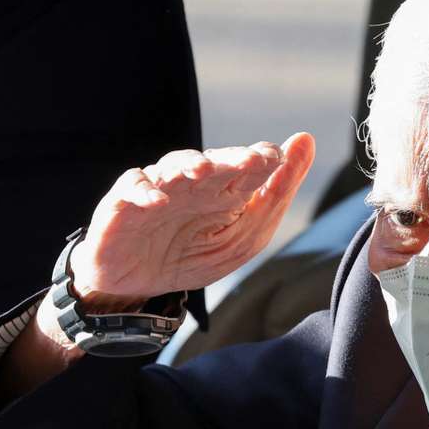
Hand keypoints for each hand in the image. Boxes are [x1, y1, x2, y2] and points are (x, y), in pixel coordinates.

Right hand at [70, 133, 315, 309]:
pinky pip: (132, 188)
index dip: (263, 159)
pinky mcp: (123, 202)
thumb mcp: (240, 241)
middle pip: (215, 161)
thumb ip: (273, 198)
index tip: (280, 158)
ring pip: (173, 165)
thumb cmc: (187, 257)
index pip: (248, 166)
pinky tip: (157, 201)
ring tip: (204, 170)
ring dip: (189, 164)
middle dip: (233, 158)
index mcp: (223, 192)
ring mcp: (158, 190)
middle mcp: (192, 185)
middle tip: (253, 160)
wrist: (132, 286)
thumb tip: (305, 142)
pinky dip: (144, 191)